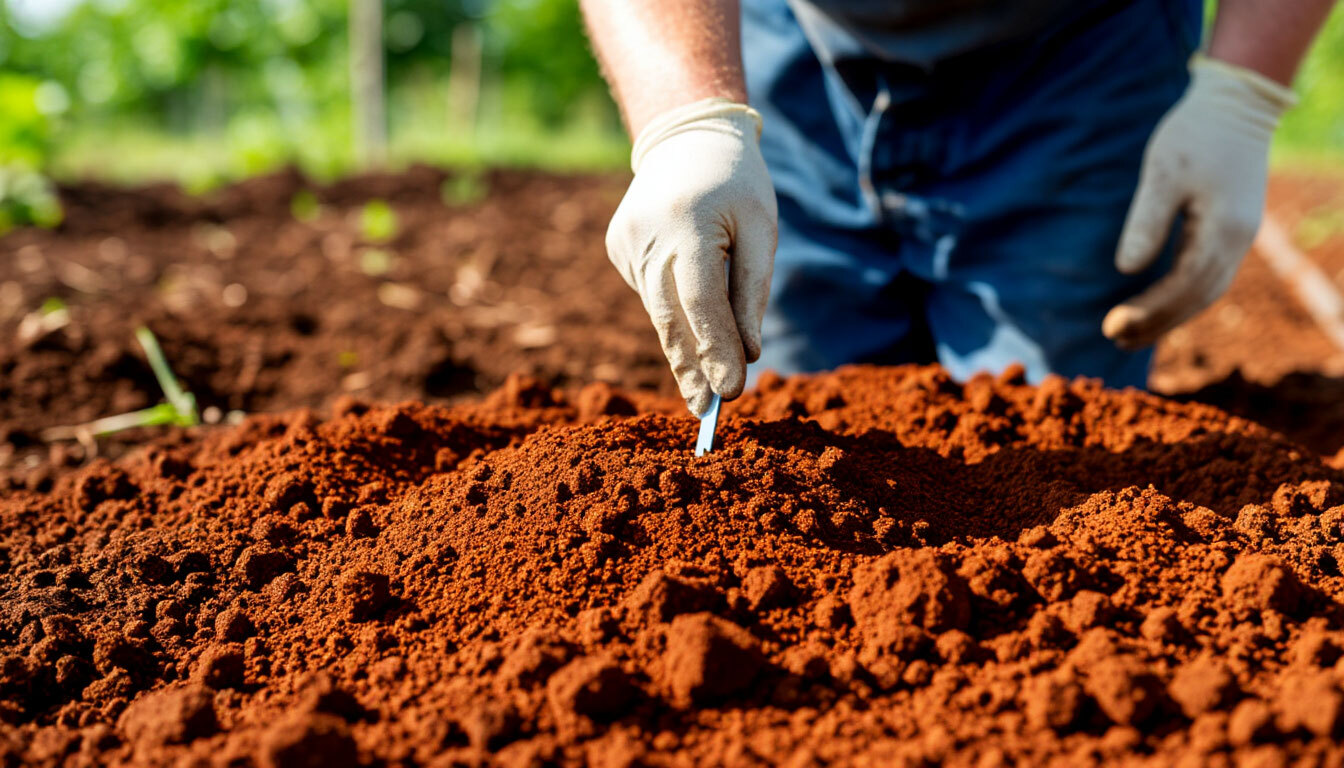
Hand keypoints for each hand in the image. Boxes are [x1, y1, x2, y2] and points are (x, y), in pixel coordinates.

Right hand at [606, 98, 777, 415]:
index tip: (732, 390)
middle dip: (691, 368)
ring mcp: (626, 244)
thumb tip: (749, 354)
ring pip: (659, 312)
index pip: (700, 300)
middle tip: (708, 412)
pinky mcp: (618, 250)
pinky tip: (688, 298)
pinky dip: (672, 311)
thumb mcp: (762, 228)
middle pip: (670, 317)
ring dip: (683, 349)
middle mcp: (647, 236)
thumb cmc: (736, 183)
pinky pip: (651, 294)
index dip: (716, 349)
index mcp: (688, 223)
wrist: (684, 137)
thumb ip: (753, 290)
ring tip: (702, 392)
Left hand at [1103, 55, 1294, 349]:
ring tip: (1129, 335)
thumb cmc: (1194, 134)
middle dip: (1157, 322)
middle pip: (1198, 298)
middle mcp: (1238, 240)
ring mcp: (1239, 237)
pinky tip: (1155, 308)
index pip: (1185, 285)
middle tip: (1114, 338)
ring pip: (1206, 292)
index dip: (1149, 310)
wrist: (1236, 106)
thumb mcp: (1163, 173)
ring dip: (1169, 317)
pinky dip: (1181, 298)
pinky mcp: (1231, 231)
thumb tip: (1126, 269)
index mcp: (1223, 229)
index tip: (1113, 325)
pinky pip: (1208, 277)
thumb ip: (1146, 221)